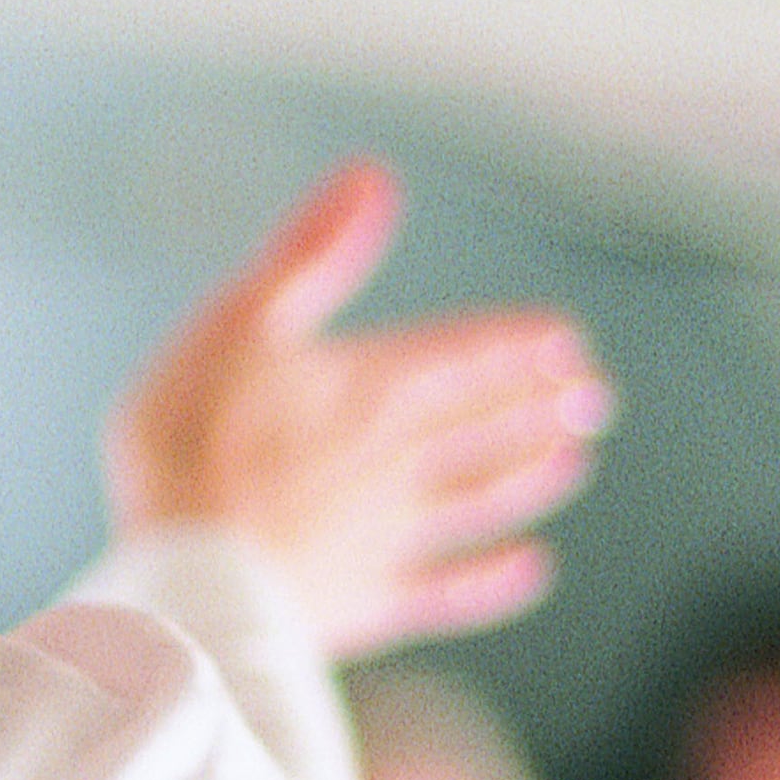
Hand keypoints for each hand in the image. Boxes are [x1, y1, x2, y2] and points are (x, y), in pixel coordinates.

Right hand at [103, 162, 611, 662]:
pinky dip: (497, 581)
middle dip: (541, 406)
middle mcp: (398, 459)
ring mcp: (390, 535)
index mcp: (371, 386)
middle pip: (485, 426)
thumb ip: (311, 254)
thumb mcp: (238, 322)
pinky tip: (533, 570)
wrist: (185, 573)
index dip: (516, 347)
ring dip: (530, 477)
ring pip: (482, 499)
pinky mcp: (371, 601)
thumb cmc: (191, 441)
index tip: (565, 341)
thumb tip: (371, 178)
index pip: (463, 357)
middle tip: (594, 397)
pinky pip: (453, 590)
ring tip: (574, 463)